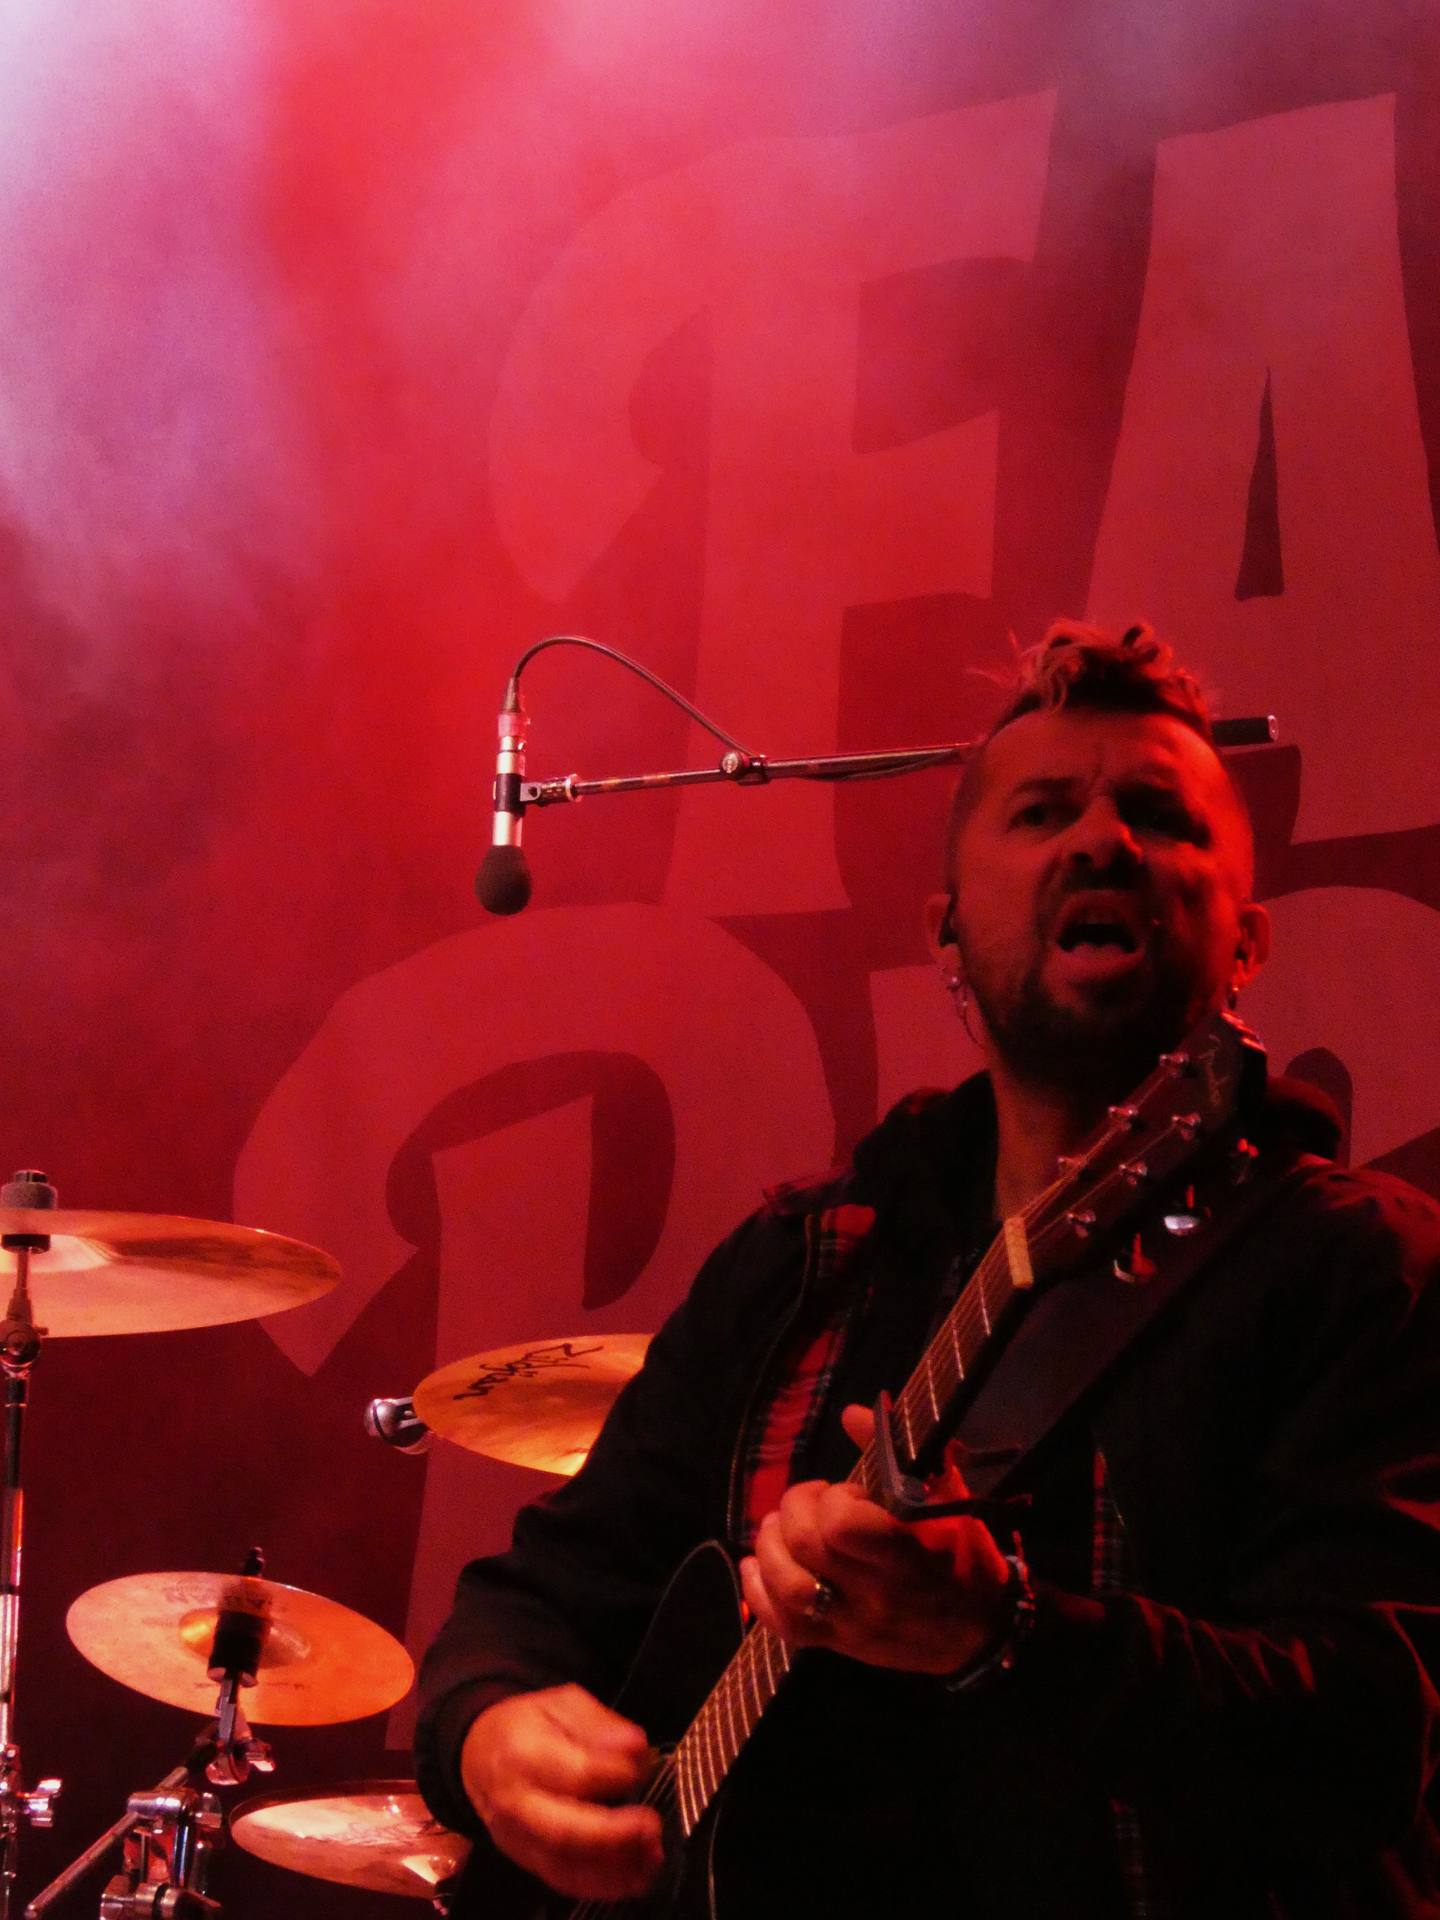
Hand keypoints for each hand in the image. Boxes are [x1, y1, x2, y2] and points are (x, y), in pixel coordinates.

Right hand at [461, 1684, 663, 1900]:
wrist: (478, 1753)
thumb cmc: (528, 1724)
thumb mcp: (562, 1704)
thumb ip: (600, 1725)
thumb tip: (637, 1749)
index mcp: (525, 1754)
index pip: (576, 1774)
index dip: (617, 1775)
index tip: (642, 1766)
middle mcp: (517, 1805)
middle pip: (565, 1832)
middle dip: (614, 1835)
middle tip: (651, 1826)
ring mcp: (519, 1840)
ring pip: (566, 1867)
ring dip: (615, 1868)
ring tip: (652, 1856)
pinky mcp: (526, 1862)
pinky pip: (564, 1882)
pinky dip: (602, 1885)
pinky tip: (635, 1877)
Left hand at [738, 1404, 1012, 1673]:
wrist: (980, 1633)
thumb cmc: (965, 1555)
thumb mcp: (947, 1497)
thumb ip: (898, 1454)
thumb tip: (852, 1414)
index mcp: (904, 1553)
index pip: (840, 1526)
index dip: (833, 1500)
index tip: (849, 1493)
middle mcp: (874, 1592)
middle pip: (805, 1548)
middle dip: (794, 1511)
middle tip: (808, 1502)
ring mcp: (853, 1624)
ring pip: (789, 1589)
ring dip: (769, 1549)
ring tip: (777, 1528)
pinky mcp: (839, 1645)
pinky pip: (786, 1628)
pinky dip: (759, 1595)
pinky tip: (754, 1568)